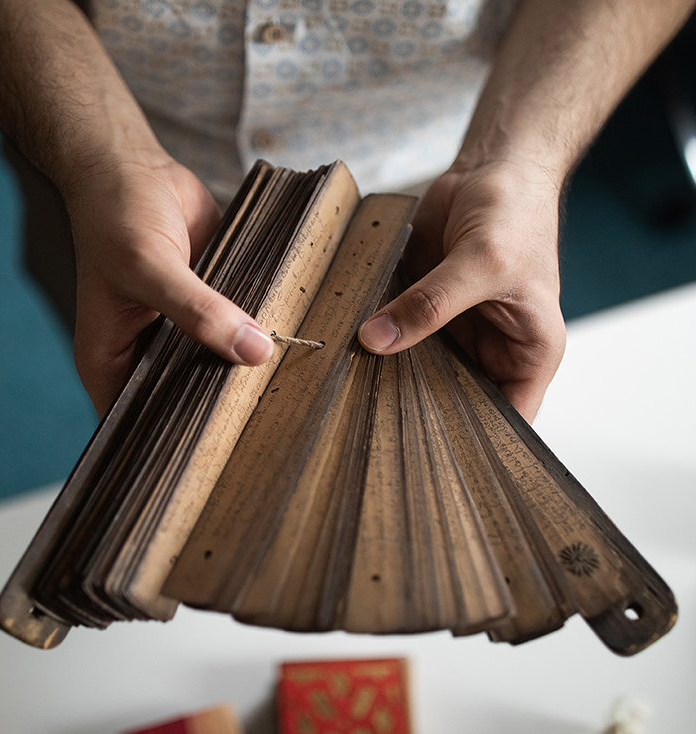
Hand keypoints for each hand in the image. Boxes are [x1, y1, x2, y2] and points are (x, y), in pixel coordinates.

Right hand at [66, 155, 273, 415]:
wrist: (131, 168)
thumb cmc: (114, 216)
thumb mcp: (150, 266)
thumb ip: (199, 310)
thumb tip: (255, 349)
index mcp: (111, 362)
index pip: (141, 422)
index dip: (175, 438)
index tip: (222, 448)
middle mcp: (145, 355)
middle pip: (185, 398)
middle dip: (219, 404)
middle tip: (265, 420)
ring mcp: (177, 334)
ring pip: (213, 366)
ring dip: (241, 370)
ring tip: (283, 391)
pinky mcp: (207, 309)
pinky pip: (233, 332)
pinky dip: (253, 336)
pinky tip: (285, 345)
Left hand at [358, 160, 565, 422]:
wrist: (490, 169)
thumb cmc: (516, 213)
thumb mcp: (482, 262)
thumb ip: (431, 304)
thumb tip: (377, 340)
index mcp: (529, 355)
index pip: (509, 422)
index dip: (476, 445)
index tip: (428, 456)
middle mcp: (492, 352)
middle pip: (456, 402)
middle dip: (421, 413)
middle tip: (376, 427)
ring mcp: (455, 334)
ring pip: (420, 372)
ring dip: (392, 378)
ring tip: (353, 396)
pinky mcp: (423, 312)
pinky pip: (398, 337)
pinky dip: (378, 344)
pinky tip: (348, 355)